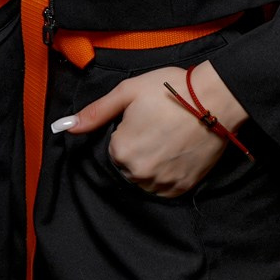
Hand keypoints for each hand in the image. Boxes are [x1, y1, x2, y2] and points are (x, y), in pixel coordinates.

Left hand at [57, 60, 247, 196]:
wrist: (215, 100)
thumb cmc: (169, 90)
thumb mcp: (126, 92)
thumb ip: (95, 113)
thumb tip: (64, 126)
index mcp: (120, 150)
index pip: (114, 149)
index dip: (128, 132)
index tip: (144, 118)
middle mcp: (138, 173)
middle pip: (128, 166)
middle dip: (138, 150)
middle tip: (158, 127)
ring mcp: (162, 183)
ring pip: (145, 180)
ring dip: (152, 165)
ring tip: (169, 140)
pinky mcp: (183, 188)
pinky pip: (165, 189)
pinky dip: (168, 175)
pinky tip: (177, 153)